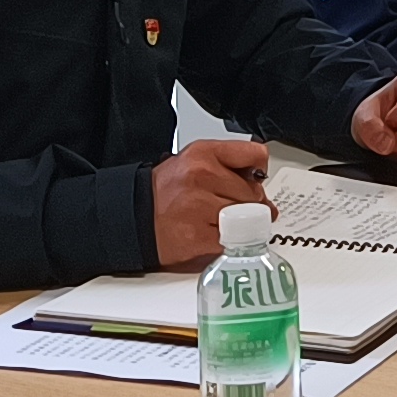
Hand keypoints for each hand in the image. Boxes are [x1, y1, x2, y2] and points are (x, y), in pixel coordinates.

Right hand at [150, 139, 270, 266]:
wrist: (135, 216)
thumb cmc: (166, 191)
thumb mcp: (194, 162)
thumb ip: (229, 165)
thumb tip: (261, 183)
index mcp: (203, 154)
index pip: (254, 156)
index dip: (259, 172)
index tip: (255, 181)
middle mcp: (201, 176)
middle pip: (253, 192)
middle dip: (250, 204)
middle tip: (234, 208)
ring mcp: (200, 207)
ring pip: (246, 217)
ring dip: (240, 224)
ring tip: (222, 222)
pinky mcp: (198, 236)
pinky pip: (233, 240)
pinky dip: (229, 242)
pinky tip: (215, 236)